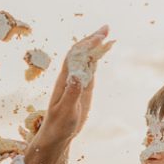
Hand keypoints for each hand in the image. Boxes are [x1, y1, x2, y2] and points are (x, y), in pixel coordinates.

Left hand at [28, 27, 109, 163]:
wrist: (56, 135)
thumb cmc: (58, 125)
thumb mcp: (65, 111)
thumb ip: (71, 93)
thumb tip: (77, 74)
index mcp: (65, 79)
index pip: (75, 56)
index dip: (87, 44)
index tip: (100, 36)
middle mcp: (70, 77)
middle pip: (81, 53)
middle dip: (93, 39)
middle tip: (107, 28)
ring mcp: (77, 82)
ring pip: (86, 59)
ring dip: (96, 46)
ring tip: (107, 35)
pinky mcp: (83, 89)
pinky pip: (90, 70)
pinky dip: (97, 59)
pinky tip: (102, 53)